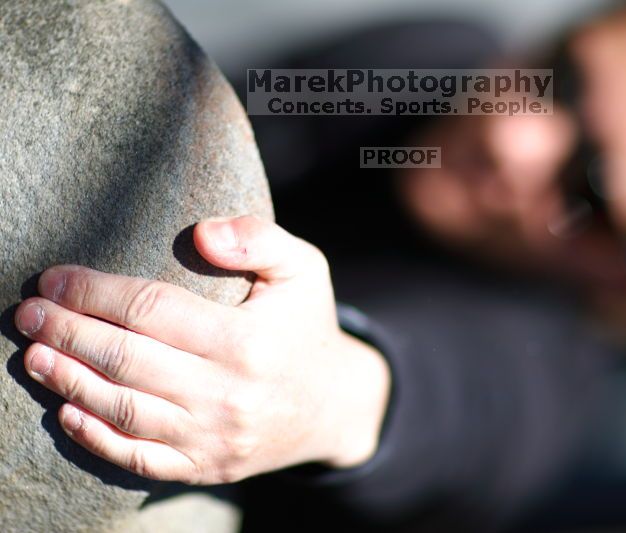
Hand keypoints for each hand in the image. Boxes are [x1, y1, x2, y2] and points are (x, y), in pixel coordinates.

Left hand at [14, 216, 389, 483]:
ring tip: (33, 356)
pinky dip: (97, 438)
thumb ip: (259, 239)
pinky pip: (140, 459)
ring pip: (124, 410)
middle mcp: (228, 394)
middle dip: (67, 332)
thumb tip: (201, 234)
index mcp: (247, 341)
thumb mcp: (305, 268)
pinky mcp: (207, 466)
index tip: (55, 278)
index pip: (151, 309)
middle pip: (126, 360)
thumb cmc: (307, 327)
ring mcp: (214, 437)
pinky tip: (67, 412)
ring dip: (69, 382)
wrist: (333, 405)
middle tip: (27, 313)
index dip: (94, 292)